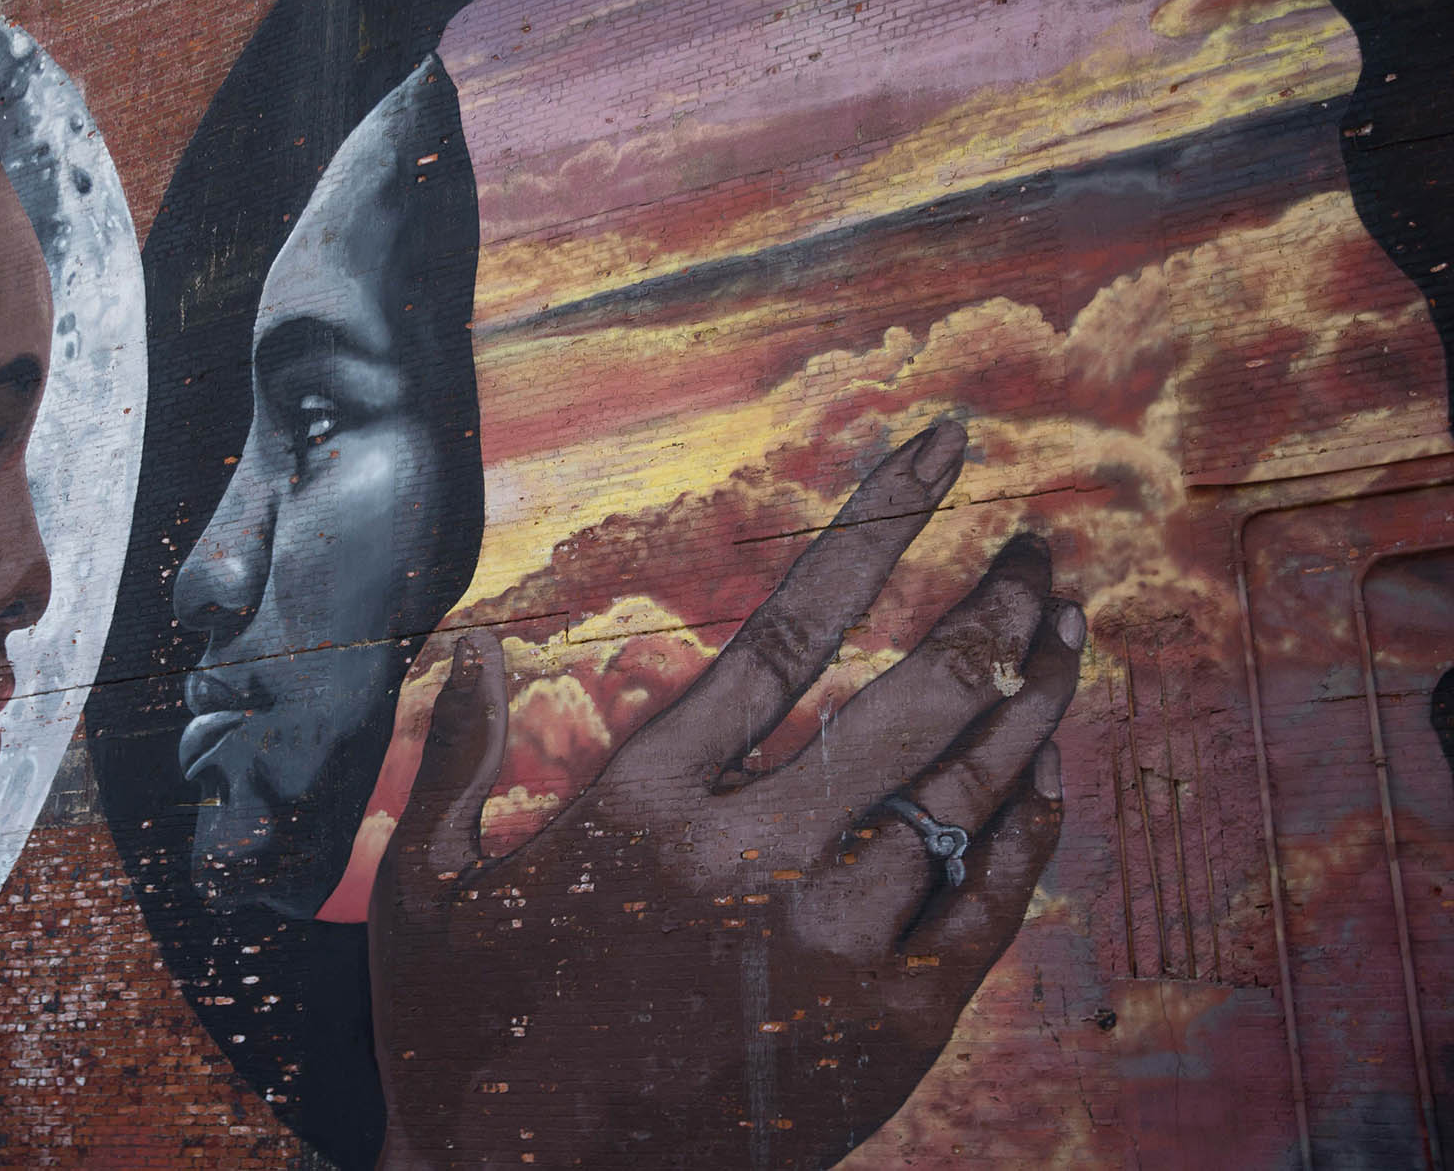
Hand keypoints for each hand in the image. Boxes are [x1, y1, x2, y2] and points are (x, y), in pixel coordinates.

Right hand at [371, 421, 1081, 1167]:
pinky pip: (983, 907)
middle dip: (994, 605)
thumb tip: (470, 645)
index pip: (789, 623)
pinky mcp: (883, 1036)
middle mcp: (748, 856)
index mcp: (641, 801)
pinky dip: (1025, 832)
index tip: (942, 445)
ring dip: (1033, 700)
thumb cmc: (460, 1046)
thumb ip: (454, 759)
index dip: (880, 520)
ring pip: (966, 792)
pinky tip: (1047, 777)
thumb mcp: (422, 894)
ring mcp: (828, 949)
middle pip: (915, 694)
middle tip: (1041, 550)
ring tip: (1071, 631)